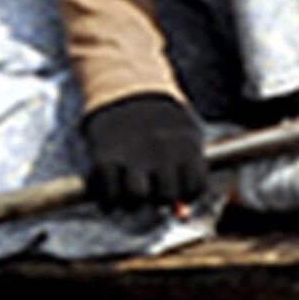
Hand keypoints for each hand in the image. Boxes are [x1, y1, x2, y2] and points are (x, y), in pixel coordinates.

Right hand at [80, 91, 209, 209]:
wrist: (124, 85)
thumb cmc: (161, 117)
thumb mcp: (184, 135)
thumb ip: (186, 171)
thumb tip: (181, 215)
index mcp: (186, 144)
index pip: (194, 188)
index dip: (186, 192)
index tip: (175, 184)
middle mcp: (161, 150)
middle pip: (165, 196)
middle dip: (159, 196)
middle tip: (151, 186)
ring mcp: (131, 153)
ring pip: (137, 198)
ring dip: (134, 202)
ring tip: (131, 193)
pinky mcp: (104, 156)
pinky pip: (109, 195)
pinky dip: (110, 202)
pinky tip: (111, 195)